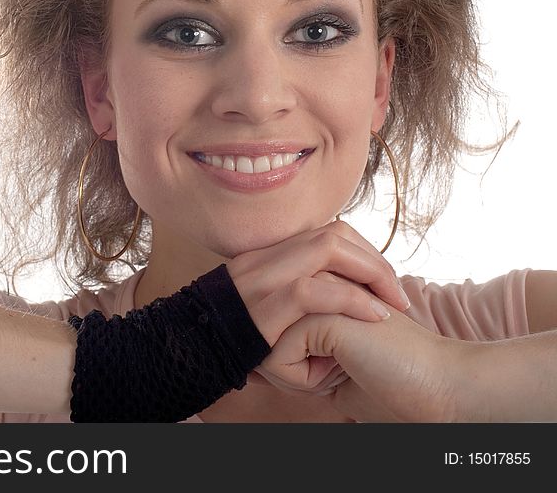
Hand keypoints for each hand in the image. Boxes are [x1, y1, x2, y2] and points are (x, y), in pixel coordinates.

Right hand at [226, 220, 408, 349]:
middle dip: (375, 260)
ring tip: (393, 305)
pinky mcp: (263, 306)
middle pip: (334, 234)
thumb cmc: (227, 338)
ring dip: (371, 274)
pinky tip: (373, 318)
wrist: (185, 352)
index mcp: (266, 255)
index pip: (326, 231)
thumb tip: (327, 295)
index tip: (382, 280)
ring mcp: (262, 278)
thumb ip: (286, 291)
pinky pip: (314, 291)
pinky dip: (351, 300)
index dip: (362, 251)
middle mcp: (264, 258)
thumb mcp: (256, 304)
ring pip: (327, 249)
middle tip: (398, 294)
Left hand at [261, 303, 466, 421]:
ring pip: (263, 348)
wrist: (436, 387)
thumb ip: (290, 357)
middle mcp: (312, 282)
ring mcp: (315, 289)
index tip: (338, 368)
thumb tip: (245, 367)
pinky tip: (341, 371)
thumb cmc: (387, 382)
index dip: (291, 367)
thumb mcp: (326, 370)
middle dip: (288, 369)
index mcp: (316, 290)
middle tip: (339, 369)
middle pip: (260, 340)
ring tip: (340, 369)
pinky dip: (301, 380)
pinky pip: (274, 358)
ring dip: (295, 373)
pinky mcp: (319, 307)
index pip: (266, 337)